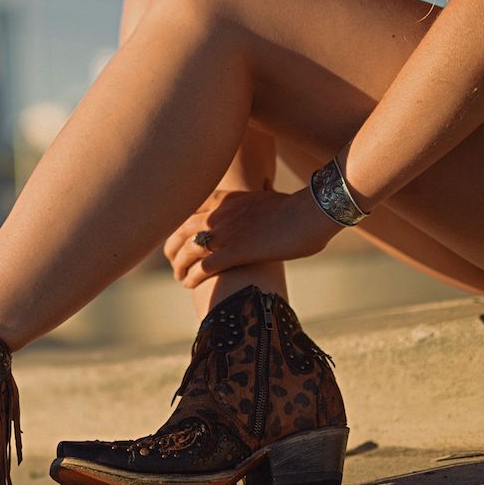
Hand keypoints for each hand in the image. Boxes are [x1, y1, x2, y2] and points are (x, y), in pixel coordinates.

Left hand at [163, 186, 342, 287]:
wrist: (311, 212)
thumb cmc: (299, 209)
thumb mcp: (266, 200)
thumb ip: (252, 208)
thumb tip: (258, 216)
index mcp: (226, 198)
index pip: (190, 209)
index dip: (179, 226)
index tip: (179, 238)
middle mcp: (219, 214)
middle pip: (181, 229)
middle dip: (172, 247)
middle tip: (172, 261)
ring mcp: (225, 233)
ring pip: (187, 250)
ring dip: (179, 266)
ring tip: (179, 278)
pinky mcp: (235, 252)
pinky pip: (203, 267)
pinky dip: (192, 277)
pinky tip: (189, 286)